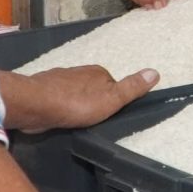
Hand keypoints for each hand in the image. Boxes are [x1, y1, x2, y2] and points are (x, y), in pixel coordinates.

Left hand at [2, 65, 158, 133]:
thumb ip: (131, 88)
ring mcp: (60, 78)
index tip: (108, 115)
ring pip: (73, 93)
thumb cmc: (77, 104)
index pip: (112, 85)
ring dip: (74, 104)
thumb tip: (155, 72)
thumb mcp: (112, 99)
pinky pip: (57, 98)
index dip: (112, 101)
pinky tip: (57, 116)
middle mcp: (80, 71)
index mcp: (98, 72)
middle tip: (90, 120)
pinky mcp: (44, 89)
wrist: (36, 104)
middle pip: (92, 88)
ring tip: (73, 120)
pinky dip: (59, 106)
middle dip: (92, 102)